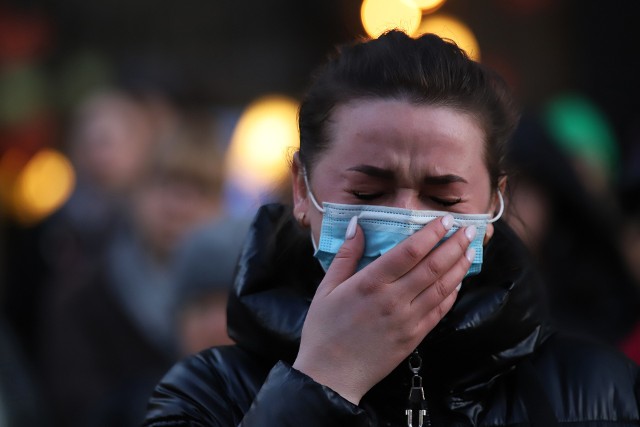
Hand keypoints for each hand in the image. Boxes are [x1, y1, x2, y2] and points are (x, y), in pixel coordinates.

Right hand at [292, 214, 475, 403]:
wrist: (331, 376)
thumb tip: (356, 224)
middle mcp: (393, 300)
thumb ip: (345, 255)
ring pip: (441, 287)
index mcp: (370, 283)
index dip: (431, 233)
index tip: (445, 220)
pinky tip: (458, 281)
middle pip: (432, 266)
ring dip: (459, 266)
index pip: (409, 251)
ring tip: (470, 250)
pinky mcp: (414, 337)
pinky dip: (452, 294)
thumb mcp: (326, 288)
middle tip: (468, 230)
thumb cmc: (323, 330)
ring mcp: (407, 320)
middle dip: (454, 245)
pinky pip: (439, 311)